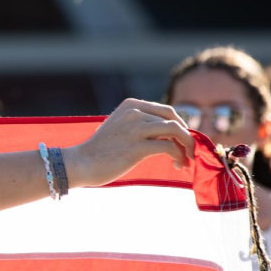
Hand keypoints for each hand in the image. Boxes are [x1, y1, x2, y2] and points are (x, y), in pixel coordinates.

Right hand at [63, 99, 194, 187]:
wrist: (81, 163)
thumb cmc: (101, 150)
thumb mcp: (121, 128)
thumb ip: (141, 124)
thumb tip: (171, 132)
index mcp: (130, 105)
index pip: (166, 110)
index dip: (180, 125)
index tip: (181, 140)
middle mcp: (133, 113)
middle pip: (174, 119)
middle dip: (186, 135)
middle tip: (188, 150)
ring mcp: (135, 129)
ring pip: (175, 130)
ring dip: (186, 145)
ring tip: (185, 159)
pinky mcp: (137, 147)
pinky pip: (170, 147)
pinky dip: (178, 156)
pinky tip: (177, 165)